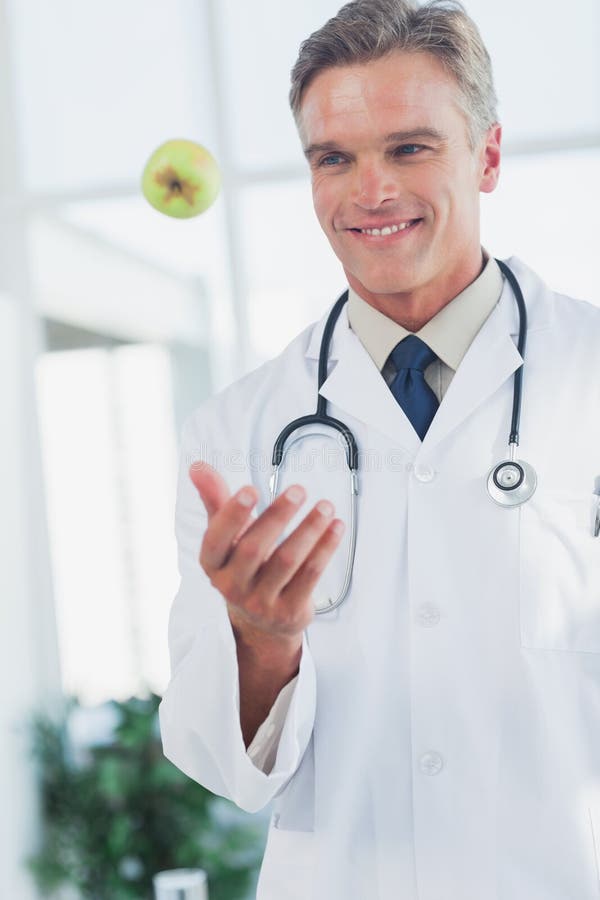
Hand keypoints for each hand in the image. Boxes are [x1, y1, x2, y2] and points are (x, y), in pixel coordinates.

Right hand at [189, 462, 344, 649]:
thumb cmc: (243, 564)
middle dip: (277, 516)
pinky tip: (335, 527)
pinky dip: (325, 548)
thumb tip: (197, 466)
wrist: (261, 619)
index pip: (216, 540)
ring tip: (325, 506)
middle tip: (298, 490)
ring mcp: (261, 602)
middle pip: (254, 549)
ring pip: (287, 561)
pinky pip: (310, 575)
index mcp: (213, 564)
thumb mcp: (227, 535)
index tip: (251, 489)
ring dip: (309, 529)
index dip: (232, 515)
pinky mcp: (289, 611)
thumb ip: (215, 499)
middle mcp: (232, 586)